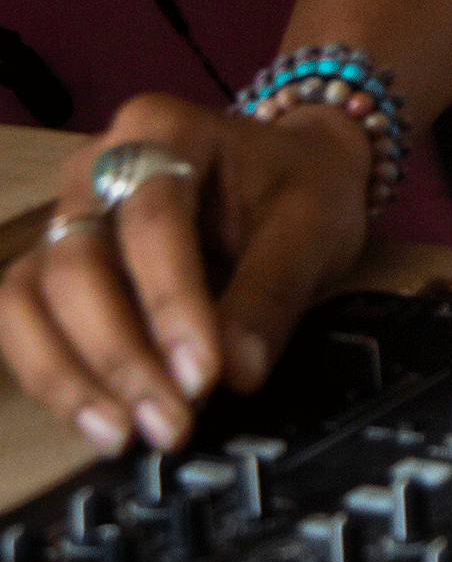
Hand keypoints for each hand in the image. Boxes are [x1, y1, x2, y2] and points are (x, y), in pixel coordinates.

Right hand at [0, 94, 371, 455]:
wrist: (291, 171)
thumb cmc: (300, 185)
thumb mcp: (313, 225)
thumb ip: (274, 293)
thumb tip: (238, 372)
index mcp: (164, 128)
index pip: (153, 221)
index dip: (172, 303)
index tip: (206, 374)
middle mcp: (95, 166)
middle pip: (79, 264)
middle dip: (121, 355)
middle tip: (172, 420)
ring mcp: (67, 217)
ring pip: (33, 300)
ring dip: (73, 376)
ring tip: (130, 433)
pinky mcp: (53, 267)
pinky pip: (26, 325)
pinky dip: (58, 378)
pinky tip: (107, 420)